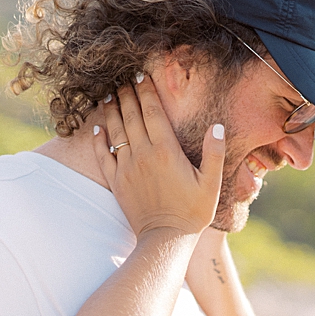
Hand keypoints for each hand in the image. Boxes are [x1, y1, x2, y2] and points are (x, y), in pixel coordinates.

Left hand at [92, 76, 223, 237]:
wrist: (165, 239)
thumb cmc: (193, 212)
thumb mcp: (211, 183)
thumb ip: (214, 153)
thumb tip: (217, 127)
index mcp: (166, 150)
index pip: (152, 112)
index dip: (146, 91)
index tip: (141, 76)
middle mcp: (143, 154)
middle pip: (131, 116)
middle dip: (126, 95)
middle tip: (122, 80)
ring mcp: (127, 167)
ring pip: (115, 131)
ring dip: (111, 111)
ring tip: (108, 96)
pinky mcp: (117, 181)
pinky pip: (103, 155)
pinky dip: (98, 140)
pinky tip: (97, 128)